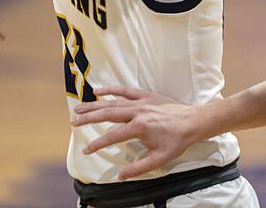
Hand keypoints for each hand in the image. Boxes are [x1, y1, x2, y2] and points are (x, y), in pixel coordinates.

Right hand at [71, 87, 200, 179]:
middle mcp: (137, 112)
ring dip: (94, 104)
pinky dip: (111, 90)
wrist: (193, 122)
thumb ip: (138, 168)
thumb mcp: (159, 159)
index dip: (97, 144)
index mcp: (139, 127)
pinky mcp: (146, 95)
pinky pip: (125, 91)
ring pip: (113, 102)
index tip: (86, 149)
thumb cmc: (177, 141)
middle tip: (73, 121)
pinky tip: (98, 91)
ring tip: (78, 107)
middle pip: (107, 113)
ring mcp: (141, 102)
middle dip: (88, 118)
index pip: (112, 136)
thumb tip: (120, 176)